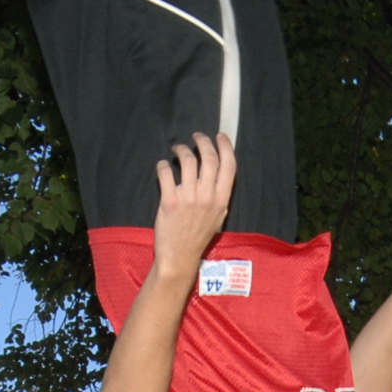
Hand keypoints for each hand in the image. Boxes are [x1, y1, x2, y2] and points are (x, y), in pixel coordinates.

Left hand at [152, 132, 235, 272]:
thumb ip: (220, 195)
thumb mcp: (219, 217)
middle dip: (203, 141)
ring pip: (188, 161)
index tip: (220, 136)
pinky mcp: (169, 201)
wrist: (180, 255)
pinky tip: (162, 166)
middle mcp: (207, 197)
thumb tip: (219, 171)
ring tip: (177, 149)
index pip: (229, 165)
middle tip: (196, 137)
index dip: (226, 146)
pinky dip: (163, 165)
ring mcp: (188, 199)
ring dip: (182, 149)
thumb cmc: (199, 236)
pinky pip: (166, 173)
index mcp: (222, 200)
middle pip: (209, 158)